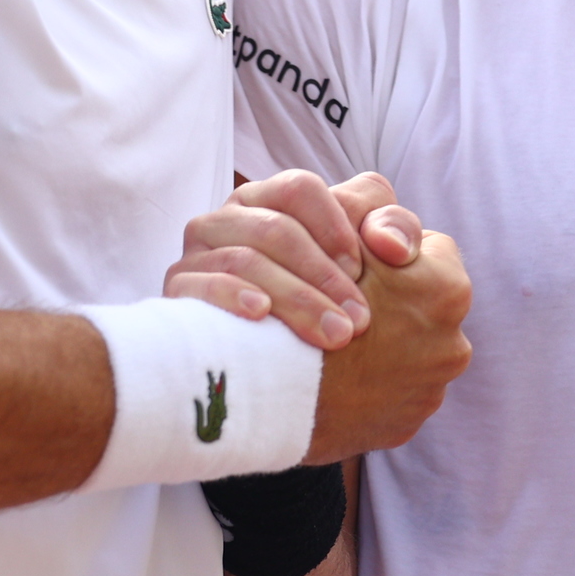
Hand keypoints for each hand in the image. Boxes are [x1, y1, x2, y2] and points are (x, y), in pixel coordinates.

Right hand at [165, 171, 421, 350]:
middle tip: (359, 323)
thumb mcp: (367, 273)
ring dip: (295, 298)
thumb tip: (396, 246)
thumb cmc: (327, 314)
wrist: (273, 385)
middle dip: (322, 276)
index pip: (300, 189)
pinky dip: (233, 295)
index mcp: (269, 203)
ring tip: (334, 337)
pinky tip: (262, 315)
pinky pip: (198, 284)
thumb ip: (393, 236)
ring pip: (244, 258)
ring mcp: (197, 256)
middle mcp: (228, 221)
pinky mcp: (178, 294)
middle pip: (275, 229)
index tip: (362, 269)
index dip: (335, 225)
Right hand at [306, 230, 470, 461]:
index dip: (387, 247)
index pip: (429, 247)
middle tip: (342, 295)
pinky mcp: (401, 427)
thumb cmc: (300, 295)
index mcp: (446, 289)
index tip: (356, 260)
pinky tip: (333, 372)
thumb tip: (392, 236)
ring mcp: (429, 393)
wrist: (266, 388)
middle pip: (421, 302)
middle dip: (390, 296)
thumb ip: (374, 215)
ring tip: (332, 338)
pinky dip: (367, 380)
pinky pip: (389, 391)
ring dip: (380, 342)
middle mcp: (452, 345)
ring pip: (407, 349)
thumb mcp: (338, 230)